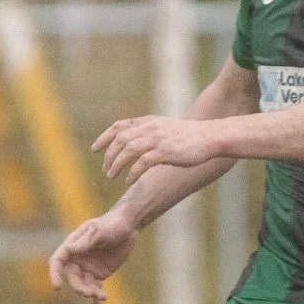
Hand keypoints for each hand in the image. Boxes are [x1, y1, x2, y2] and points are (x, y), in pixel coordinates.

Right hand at [49, 212, 137, 303]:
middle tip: (88, 293)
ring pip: (83, 285)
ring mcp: (87, 268)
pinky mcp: (99, 274)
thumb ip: (85, 241)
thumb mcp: (98, 231)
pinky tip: (102, 301)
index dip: (55, 274)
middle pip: (71, 277)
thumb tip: (69, 249)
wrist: (127, 227)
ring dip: (89, 293)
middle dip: (78, 287)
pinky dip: (96, 297)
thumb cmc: (110, 225)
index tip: (57, 287)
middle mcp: (77, 259)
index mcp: (72, 246)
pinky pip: (95, 288)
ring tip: (101, 297)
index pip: (58, 261)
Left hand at [94, 114, 222, 180]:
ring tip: (110, 176)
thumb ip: (149, 132)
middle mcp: (150, 128)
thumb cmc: (188, 137)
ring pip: (127, 150)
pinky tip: (129, 181)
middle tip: (105, 170)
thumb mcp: (165, 129)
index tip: (95, 148)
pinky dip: (132, 173)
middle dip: (108, 155)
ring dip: (116, 164)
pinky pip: (142, 162)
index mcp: (148, 122)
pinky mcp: (164, 152)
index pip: (119, 126)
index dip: (104, 137)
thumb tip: (135, 143)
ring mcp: (157, 139)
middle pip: (120, 139)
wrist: (208, 138)